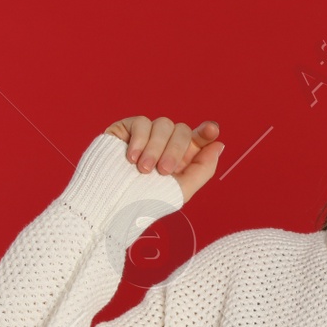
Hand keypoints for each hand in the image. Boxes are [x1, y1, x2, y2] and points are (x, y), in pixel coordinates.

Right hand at [105, 115, 224, 203]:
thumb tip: (219, 145)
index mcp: (180, 158)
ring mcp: (145, 136)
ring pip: (163, 124)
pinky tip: (131, 158)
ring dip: (156, 148)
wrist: (107, 205)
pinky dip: (140, 140)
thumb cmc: (142, 204)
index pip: (198, 138)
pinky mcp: (125, 130)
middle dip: (175, 150)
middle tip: (163, 171)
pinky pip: (142, 122)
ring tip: (143, 169)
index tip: (211, 131)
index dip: (207, 131)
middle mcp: (164, 145)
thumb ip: (203, 168)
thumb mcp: (180, 191)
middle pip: (182, 130)